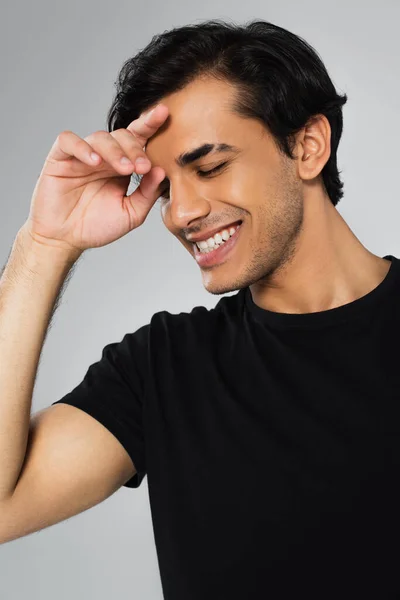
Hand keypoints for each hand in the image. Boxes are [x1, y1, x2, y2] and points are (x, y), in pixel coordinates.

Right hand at [22, 104, 168, 255]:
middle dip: (135, 148)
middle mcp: (104, 156)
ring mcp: (82, 155)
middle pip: (122, 135)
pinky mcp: (59, 158)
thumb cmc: (98, 226)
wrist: (66, 240)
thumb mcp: (131, 214)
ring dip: (115, 151)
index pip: (138, 138)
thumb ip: (147, 193)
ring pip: (100, 137)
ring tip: (125, 169)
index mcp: (123, 165)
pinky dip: (82, 147)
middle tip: (143, 167)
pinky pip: (68, 141)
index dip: (150, 124)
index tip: (165, 114)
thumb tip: (163, 171)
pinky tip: (95, 161)